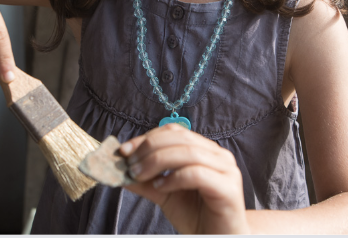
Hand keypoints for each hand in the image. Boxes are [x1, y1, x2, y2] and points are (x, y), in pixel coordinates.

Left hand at [119, 124, 249, 233]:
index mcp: (205, 150)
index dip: (147, 137)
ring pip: (189, 152)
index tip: (124, 150)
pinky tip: (161, 187)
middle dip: (150, 148)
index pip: (175, 132)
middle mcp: (219, 155)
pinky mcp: (228, 188)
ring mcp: (227, 170)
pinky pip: (197, 174)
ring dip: (158, 161)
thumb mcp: (164, 194)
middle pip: (181, 137)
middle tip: (130, 164)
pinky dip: (174, 178)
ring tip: (140, 174)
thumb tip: (119, 170)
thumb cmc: (196, 215)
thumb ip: (145, 180)